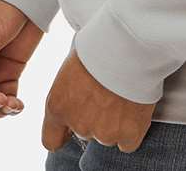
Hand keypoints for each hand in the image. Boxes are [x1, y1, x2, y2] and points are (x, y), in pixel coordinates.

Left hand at [42, 45, 156, 152]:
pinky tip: (134, 108)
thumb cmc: (99, 44)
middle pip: (85, 131)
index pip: (51, 140)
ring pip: (108, 134)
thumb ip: (70, 90)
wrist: (128, 44)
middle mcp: (79, 124)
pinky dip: (132, 128)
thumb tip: (78, 93)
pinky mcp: (128, 133)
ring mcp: (104, 131)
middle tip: (106, 91)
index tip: (71, 124)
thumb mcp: (72, 65)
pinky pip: (128, 141)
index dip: (63, 132)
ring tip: (122, 93)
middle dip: (94, 116)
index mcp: (58, 106)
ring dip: (114, 120)